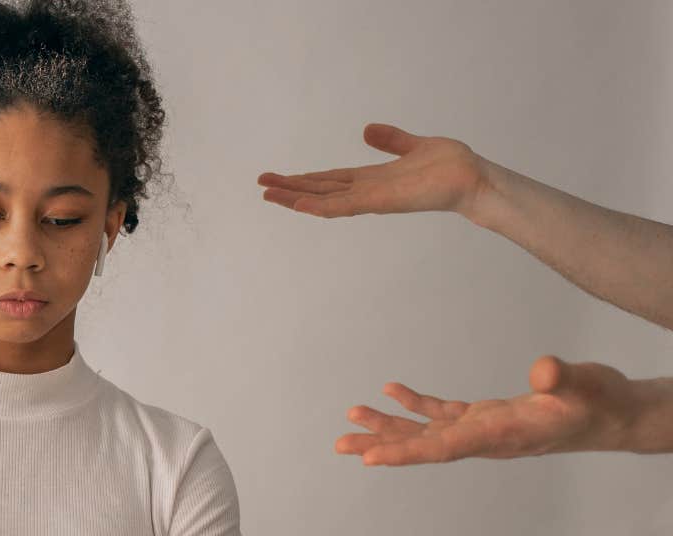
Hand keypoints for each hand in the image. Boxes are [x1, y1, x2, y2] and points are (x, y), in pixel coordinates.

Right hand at [257, 123, 489, 219]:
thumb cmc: (451, 167)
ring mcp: (371, 199)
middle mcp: (367, 191)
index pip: (330, 179)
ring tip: (269, 195)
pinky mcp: (380, 202)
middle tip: (262, 186)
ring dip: (296, 198)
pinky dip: (321, 206)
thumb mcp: (414, 146)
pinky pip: (345, 206)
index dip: (304, 179)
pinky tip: (300, 203)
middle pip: (320, 190)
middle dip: (290, 189)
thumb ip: (391, 140)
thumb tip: (367, 130)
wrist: (473, 179)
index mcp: (372, 179)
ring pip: (325, 200)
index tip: (280, 177)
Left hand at [338, 355, 635, 465]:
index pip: (444, 448)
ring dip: (389, 425)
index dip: (406, 453)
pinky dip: (415, 405)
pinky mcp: (487, 416)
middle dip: (381, 444)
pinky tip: (391, 391)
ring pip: (427, 431)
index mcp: (501, 434)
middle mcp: (485, 438)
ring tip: (352, 416)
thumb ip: (561, 378)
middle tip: (340, 444)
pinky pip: (443, 414)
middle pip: (423, 446)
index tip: (370, 460)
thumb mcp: (586, 385)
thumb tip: (542, 372)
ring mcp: (484, 428)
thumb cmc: (601, 402)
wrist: (615, 416)